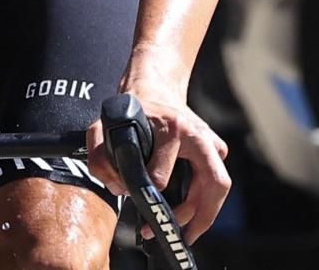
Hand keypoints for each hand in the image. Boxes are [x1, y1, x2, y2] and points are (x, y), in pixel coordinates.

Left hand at [85, 88, 230, 241]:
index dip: (148, 194)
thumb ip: (100, 155)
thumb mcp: (105, 124)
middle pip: (213, 184)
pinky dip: (206, 201)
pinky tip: (190, 214)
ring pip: (219, 185)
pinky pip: (216, 181)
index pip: (163, 175)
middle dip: (196, 216)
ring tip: (185, 232)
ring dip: (205, 214)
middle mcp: (198, 135)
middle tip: (176, 233)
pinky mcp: (216, 148)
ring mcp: (211, 141)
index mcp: (173, 128)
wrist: (156, 85)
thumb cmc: (132, 108)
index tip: (136, 200)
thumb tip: (118, 186)